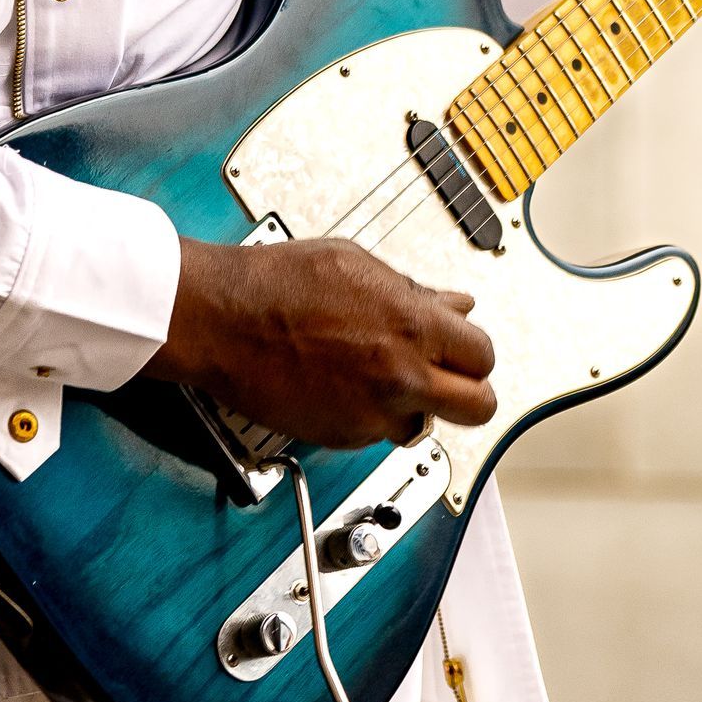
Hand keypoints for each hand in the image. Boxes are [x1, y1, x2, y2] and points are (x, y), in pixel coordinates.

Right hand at [150, 236, 498, 450]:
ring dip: (413, 406)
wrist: (219, 319)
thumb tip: (453, 304)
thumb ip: (413, 292)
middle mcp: (399, 375)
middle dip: (467, 393)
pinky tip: (345, 383)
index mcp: (410, 324)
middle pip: (478, 407)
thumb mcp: (356, 265)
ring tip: (381, 378)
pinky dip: (370, 415)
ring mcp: (370, 412)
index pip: (482, 355)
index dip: (473, 352)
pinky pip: (376, 433)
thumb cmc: (276, 284)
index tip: (461, 350)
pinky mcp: (340, 436)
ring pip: (424, 425)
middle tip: (447, 379)